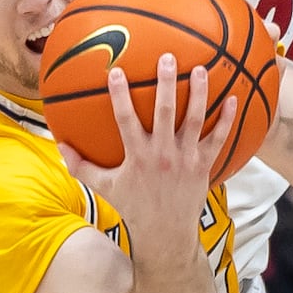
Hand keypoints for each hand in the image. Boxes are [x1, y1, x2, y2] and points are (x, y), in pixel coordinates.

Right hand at [57, 55, 234, 243]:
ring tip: (201, 69)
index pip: (125, 120)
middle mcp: (162, 155)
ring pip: (194, 120)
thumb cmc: (133, 207)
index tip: (117, 72)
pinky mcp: (203, 166)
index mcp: (137, 157)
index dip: (120, 96)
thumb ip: (81, 166)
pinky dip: (226, 120)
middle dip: (167, 84)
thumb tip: (60, 146)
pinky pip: (217, 139)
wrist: (165, 234)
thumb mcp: (104, 188)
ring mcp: (185, 159)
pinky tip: (232, 99)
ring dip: (199, 94)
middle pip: (165, 112)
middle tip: (169, 58)